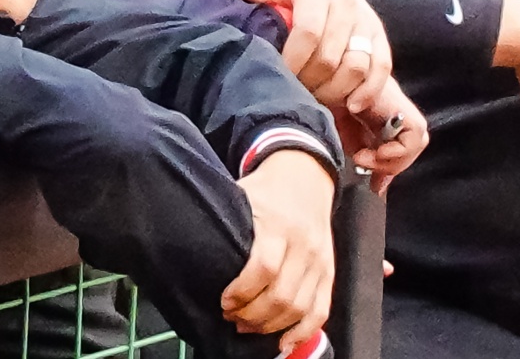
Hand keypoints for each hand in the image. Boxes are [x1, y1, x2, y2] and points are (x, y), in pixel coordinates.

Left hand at [221, 150, 334, 350]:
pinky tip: (284, 342)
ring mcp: (319, 260)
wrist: (305, 176)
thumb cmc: (266, 189)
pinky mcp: (329, 272)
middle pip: (281, 295)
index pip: (264, 267)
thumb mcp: (241, 195)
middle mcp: (303, 245)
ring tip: (248, 326)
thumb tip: (190, 244)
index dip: (242, 291)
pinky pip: (321, 310)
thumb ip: (226, 222)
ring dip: (270, 326)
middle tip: (231, 317)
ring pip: (300, 308)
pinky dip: (303, 332)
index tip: (223, 300)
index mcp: (279, 225)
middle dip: (252, 314)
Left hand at [232, 0, 390, 111]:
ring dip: (335, 91)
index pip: (308, 32)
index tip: (278, 77)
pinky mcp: (379, 36)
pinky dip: (369, 90)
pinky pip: (382, 67)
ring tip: (316, 100)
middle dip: (309, 82)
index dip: (292, 61)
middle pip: (330, 56)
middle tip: (293, 93)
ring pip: (357, 65)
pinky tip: (352, 106)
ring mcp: (366, 21)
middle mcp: (346, 4)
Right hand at [335, 72, 426, 192]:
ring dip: (394, 158)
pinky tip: (375, 152)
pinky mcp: (400, 106)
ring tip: (365, 159)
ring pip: (417, 137)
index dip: (393, 165)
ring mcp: (399, 104)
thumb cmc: (329, 104)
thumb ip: (363, 156)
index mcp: (384, 114)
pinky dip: (397, 150)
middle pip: (414, 142)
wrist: (322, 79)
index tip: (376, 183)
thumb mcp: (346, 136)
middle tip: (368, 168)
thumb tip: (378, 186)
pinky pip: (413, 135)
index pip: (404, 145)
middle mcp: (394, 108)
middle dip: (394, 164)